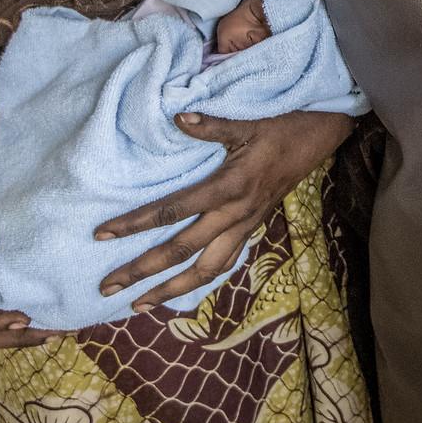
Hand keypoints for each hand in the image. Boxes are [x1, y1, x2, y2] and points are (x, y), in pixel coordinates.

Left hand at [94, 110, 354, 311]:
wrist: (318, 140)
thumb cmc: (280, 128)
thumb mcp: (246, 123)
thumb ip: (210, 126)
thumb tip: (177, 117)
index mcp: (229, 187)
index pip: (173, 211)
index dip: (135, 223)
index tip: (103, 234)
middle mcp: (235, 214)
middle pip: (182, 251)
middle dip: (143, 271)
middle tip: (107, 286)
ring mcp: (245, 226)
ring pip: (205, 270)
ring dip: (170, 290)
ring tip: (139, 305)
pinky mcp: (251, 229)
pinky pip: (223, 264)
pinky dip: (199, 281)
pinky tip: (179, 291)